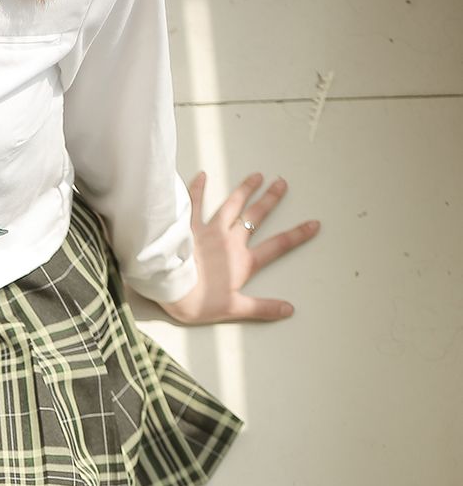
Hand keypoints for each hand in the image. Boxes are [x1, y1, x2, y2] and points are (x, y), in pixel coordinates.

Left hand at [156, 171, 320, 324]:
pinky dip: (198, 189)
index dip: (297, 235)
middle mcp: (230, 241)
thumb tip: (288, 310)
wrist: (171, 290)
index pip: (277, 246)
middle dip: (270, 200)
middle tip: (281, 183)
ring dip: (244, 190)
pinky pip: (194, 204)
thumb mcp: (234, 309)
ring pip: (231, 206)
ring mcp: (210, 231)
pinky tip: (202, 175)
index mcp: (243, 261)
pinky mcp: (189, 228)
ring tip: (256, 176)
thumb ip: (262, 308)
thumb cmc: (199, 301)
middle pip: (255, 217)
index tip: (314, 223)